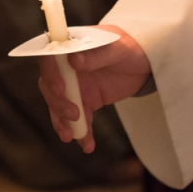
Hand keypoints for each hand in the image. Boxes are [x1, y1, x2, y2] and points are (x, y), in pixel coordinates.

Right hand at [38, 24, 150, 152]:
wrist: (143, 61)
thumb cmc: (128, 46)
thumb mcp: (117, 49)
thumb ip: (96, 55)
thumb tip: (74, 60)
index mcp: (70, 47)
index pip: (49, 59)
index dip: (50, 74)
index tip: (61, 89)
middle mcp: (66, 67)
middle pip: (49, 86)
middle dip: (57, 103)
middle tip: (74, 115)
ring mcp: (75, 86)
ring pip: (60, 106)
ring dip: (63, 122)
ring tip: (71, 137)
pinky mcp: (86, 101)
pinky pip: (79, 120)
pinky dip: (82, 132)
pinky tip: (87, 144)